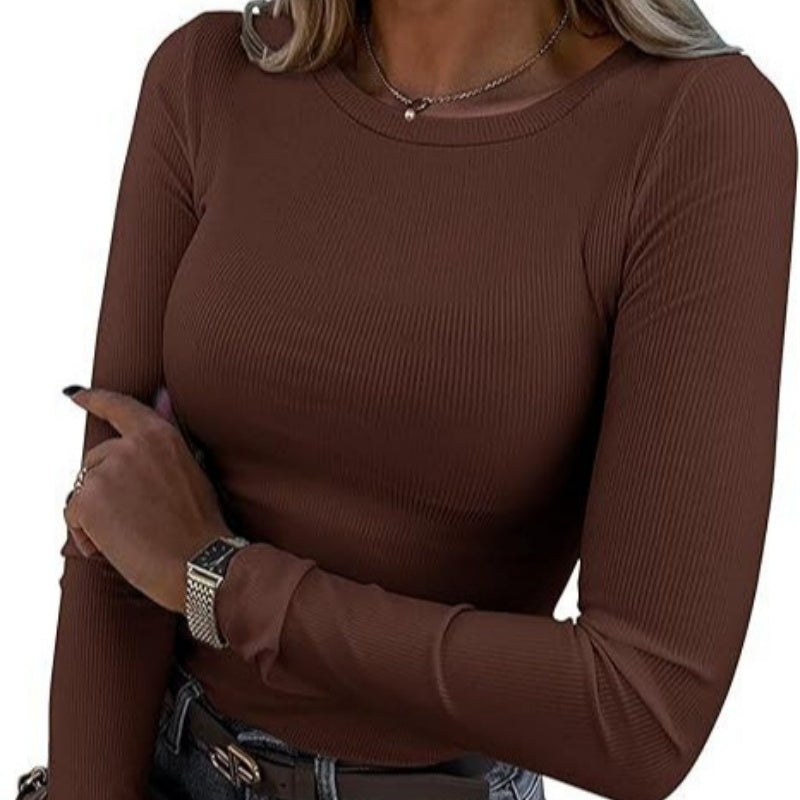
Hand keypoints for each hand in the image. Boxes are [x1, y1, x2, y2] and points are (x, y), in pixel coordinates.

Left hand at [62, 385, 232, 613]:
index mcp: (160, 435)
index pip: (119, 407)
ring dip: (96, 514)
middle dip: (105, 487)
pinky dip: (85, 534)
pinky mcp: (90, 498)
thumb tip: (162, 395)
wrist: (199, 561)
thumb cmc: (199, 524)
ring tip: (128, 536)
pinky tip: (110, 547)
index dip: (95, 399)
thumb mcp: (189, 469)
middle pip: (97, 459)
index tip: (77, 396)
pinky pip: (73, 514)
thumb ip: (166, 436)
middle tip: (134, 519)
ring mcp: (109, 470)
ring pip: (84, 489)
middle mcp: (132, 446)